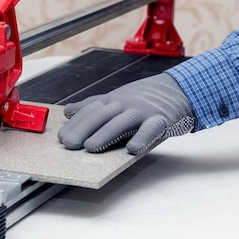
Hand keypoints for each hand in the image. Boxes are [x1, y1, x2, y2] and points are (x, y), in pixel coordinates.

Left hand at [58, 73, 194, 154]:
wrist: (178, 89)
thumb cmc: (143, 99)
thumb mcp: (115, 98)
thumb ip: (92, 105)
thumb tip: (68, 111)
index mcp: (111, 101)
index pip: (89, 111)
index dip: (75, 124)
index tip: (61, 137)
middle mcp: (124, 104)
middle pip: (100, 116)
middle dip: (83, 129)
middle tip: (69, 144)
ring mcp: (142, 111)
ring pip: (121, 122)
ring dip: (106, 134)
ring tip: (91, 147)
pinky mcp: (161, 120)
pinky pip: (150, 129)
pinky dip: (142, 138)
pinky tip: (132, 149)